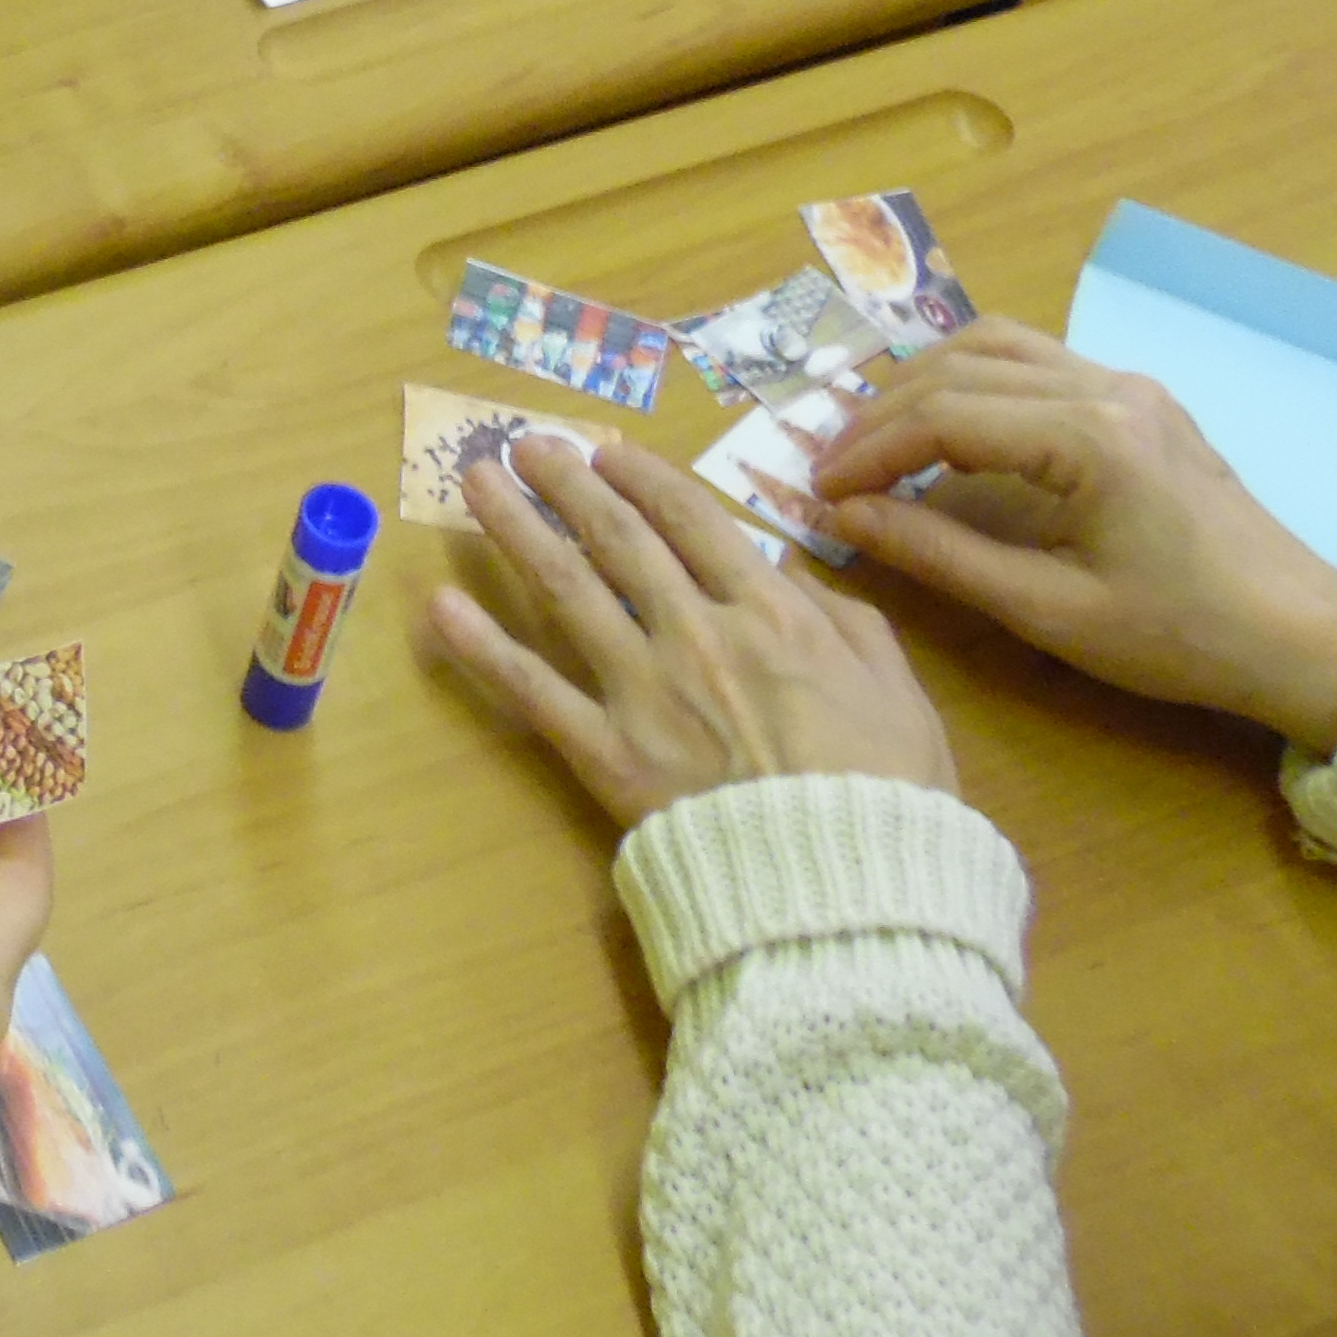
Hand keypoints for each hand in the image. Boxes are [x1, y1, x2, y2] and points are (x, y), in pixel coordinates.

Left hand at [426, 433, 957, 824]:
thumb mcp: (896, 690)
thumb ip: (842, 621)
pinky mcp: (605, 752)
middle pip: (618, 539)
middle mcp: (697, 633)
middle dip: (568, 484)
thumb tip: (788, 576)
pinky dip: (481, 645)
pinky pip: (532, 689)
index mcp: (772, 613)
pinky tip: (440, 606)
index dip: (643, 478)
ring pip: (566, 588)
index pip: (693, 521)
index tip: (608, 452)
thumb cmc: (891, 795)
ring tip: (476, 483)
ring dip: (516, 528)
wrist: (847, 888)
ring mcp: (644, 690)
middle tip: (527, 448)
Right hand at [809, 319, 1336, 751]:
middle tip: (830, 467)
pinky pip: (1034, 362)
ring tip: (876, 439)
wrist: (1302, 636)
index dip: (868, 451)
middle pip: (960, 367)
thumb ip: (942, 556)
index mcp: (1090, 438)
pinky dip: (972, 382)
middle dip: (881, 413)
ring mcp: (1128, 385)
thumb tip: (846, 518)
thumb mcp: (1051, 611)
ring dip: (924, 384)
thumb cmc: (1181, 637)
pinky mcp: (1140, 400)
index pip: (944, 418)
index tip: (816, 491)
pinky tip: (947, 429)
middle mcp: (1107, 387)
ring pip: (996, 345)